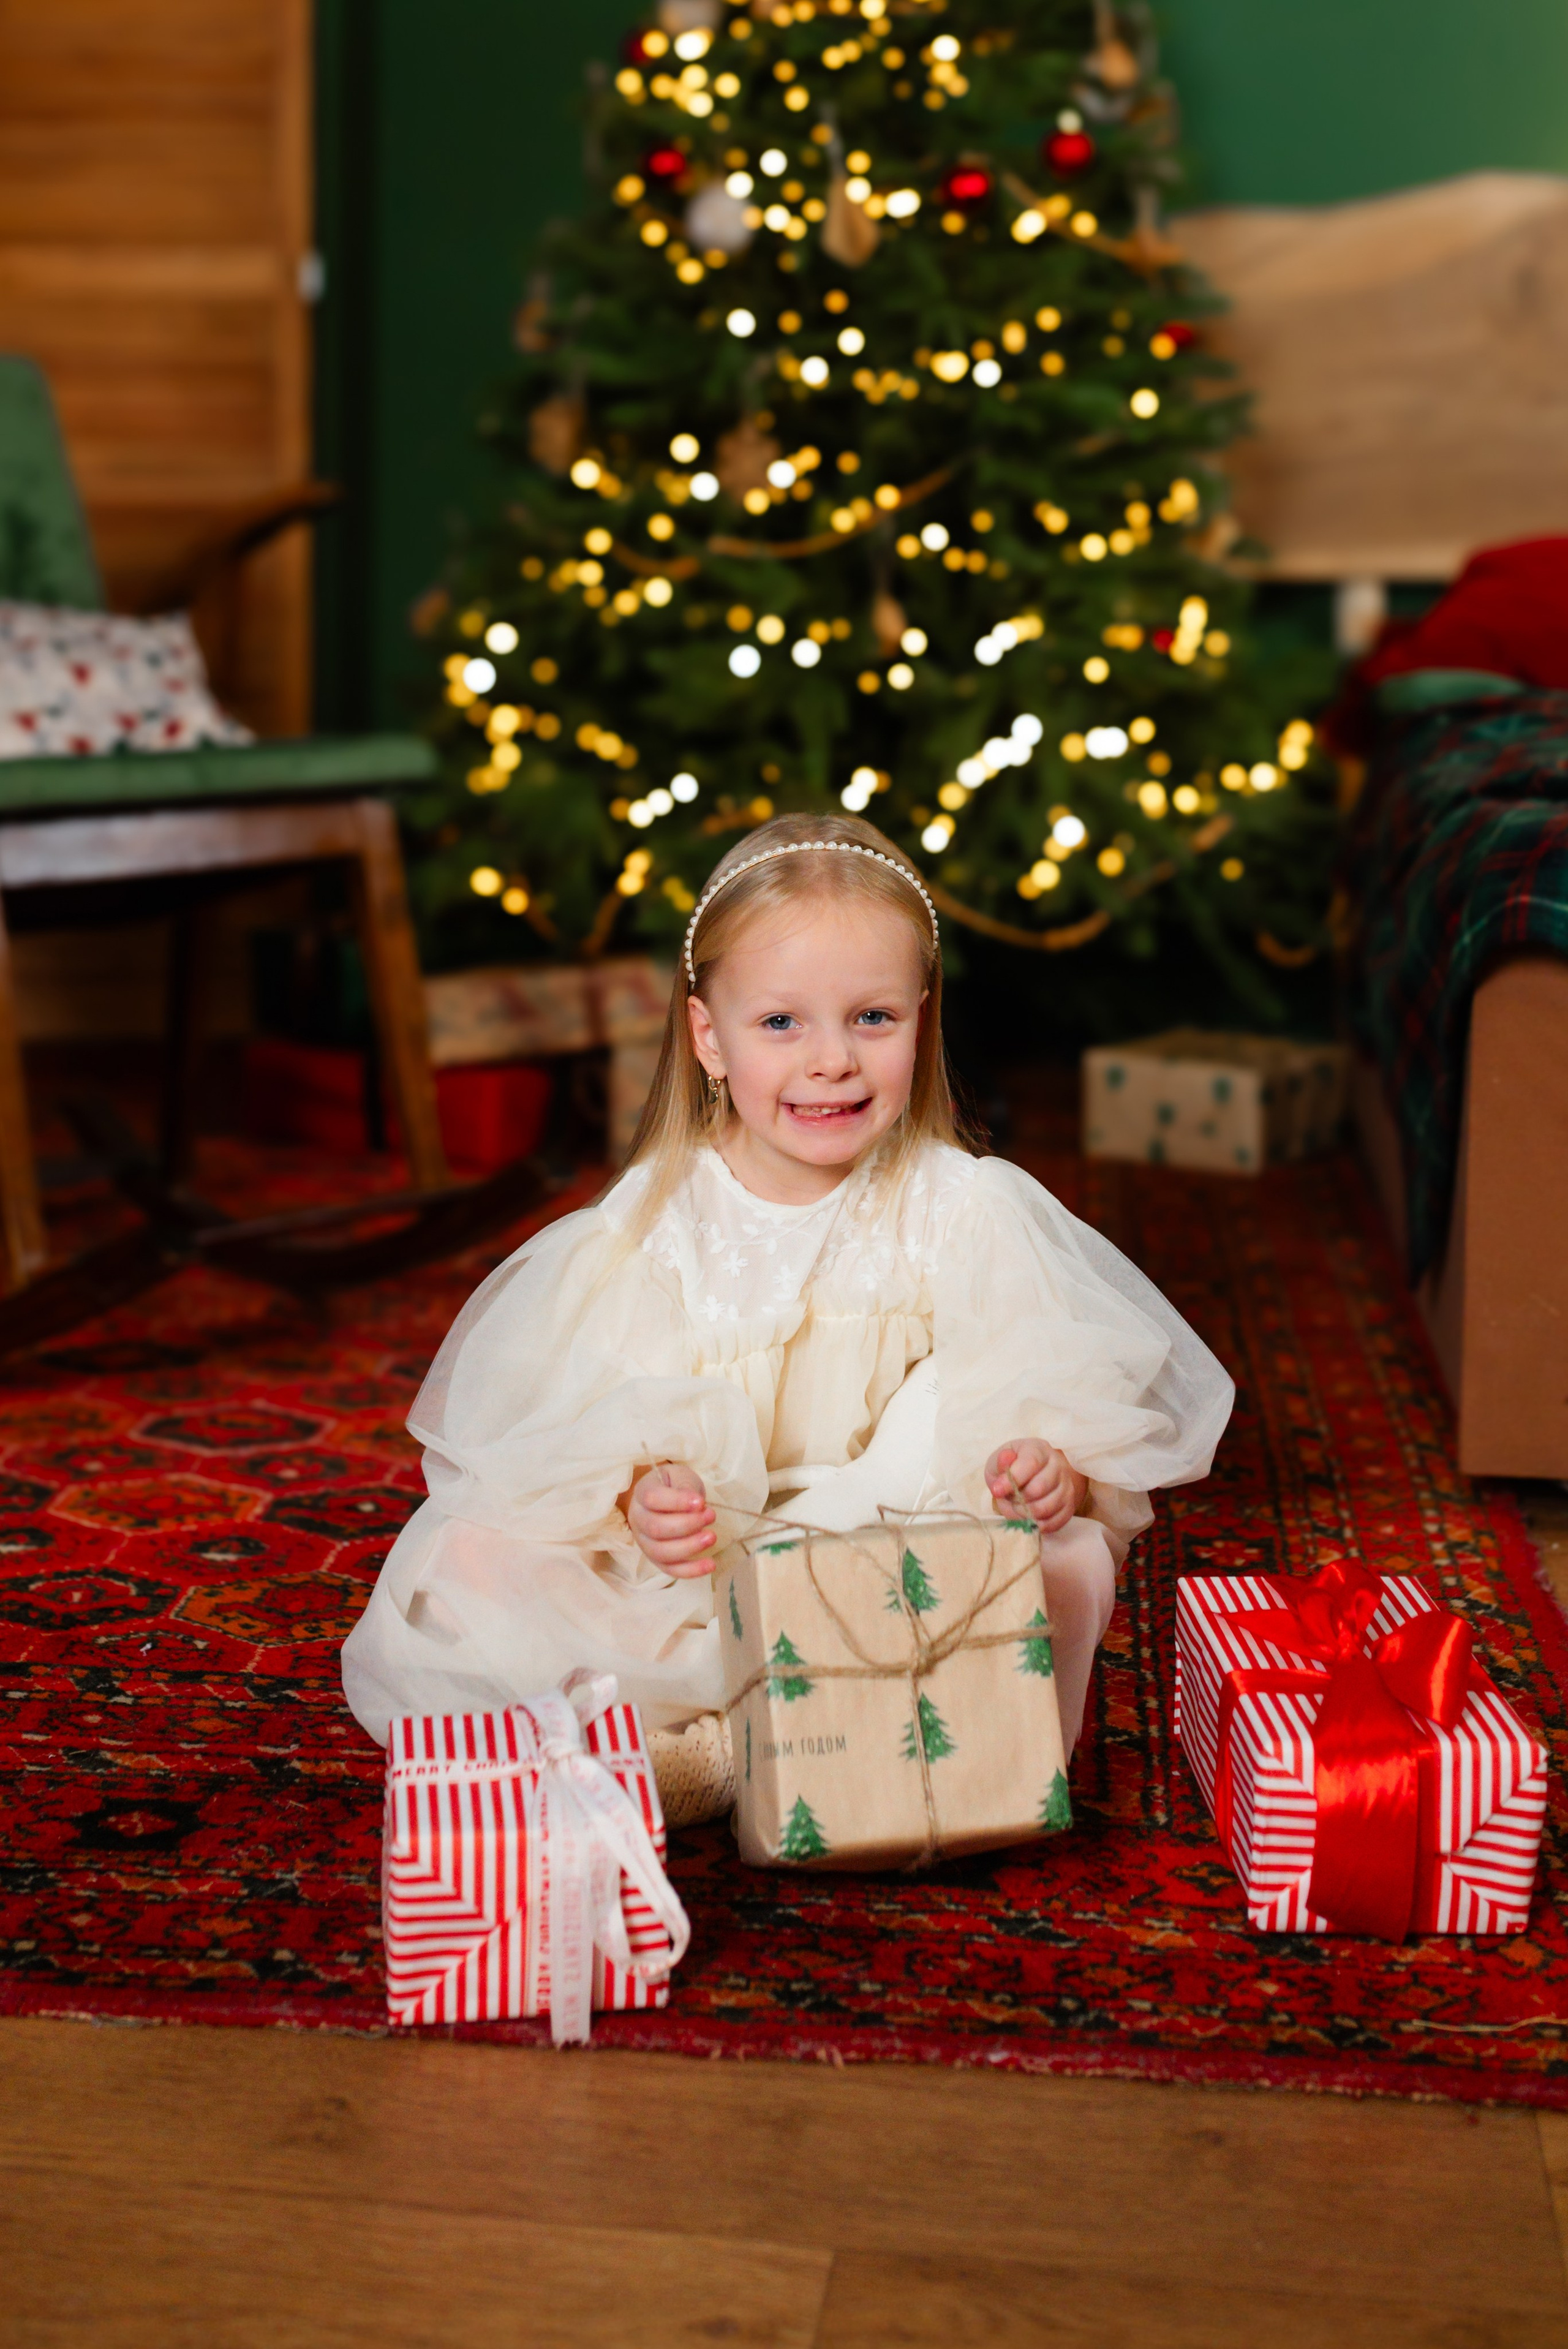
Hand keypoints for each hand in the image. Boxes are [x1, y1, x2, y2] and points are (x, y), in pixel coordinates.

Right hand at [625, 1462, 716, 1576]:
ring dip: (689, 1547)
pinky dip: (691, 1570)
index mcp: (641, 1493)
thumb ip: (686, 1486)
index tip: (700, 1502)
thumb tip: (696, 1504)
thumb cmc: (674, 1486)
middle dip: (687, 1525)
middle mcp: (637, 1519)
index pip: (652, 1498)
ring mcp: (644, 1542)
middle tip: (711, 1516)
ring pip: (661, 1552)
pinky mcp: (656, 1559)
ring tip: (712, 1537)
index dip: (677, 1501)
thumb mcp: (680, 1476)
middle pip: (655, 1528)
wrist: (667, 1499)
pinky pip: (670, 1569)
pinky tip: (710, 1564)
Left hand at [984, 1440, 1087, 1535]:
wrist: (1034, 1476)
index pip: (1031, 1463)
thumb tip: (1005, 1460)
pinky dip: (1038, 1525)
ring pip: (1046, 1508)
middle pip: (1039, 1488)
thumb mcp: (1000, 1461)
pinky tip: (1029, 1518)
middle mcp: (1057, 1466)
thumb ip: (1000, 1463)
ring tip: (1018, 1508)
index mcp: (1039, 1450)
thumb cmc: (1013, 1468)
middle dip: (1017, 1499)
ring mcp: (1066, 1486)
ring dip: (1026, 1514)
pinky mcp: (1069, 1505)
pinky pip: (1055, 1521)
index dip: (1013, 1479)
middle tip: (1009, 1499)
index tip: (996, 1491)